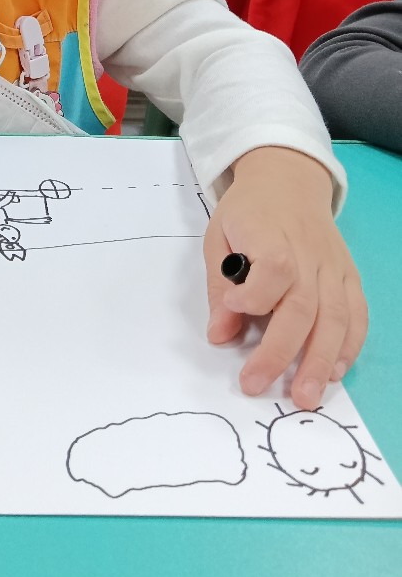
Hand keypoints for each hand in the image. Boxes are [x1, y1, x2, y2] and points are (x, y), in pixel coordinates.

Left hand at [203, 147, 366, 409]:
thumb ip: (220, 285)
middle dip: (280, 352)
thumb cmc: (248, 213)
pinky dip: (350, 345)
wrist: (287, 181)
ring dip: (320, 361)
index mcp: (272, 237)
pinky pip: (357, 315)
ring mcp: (333, 268)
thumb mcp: (219, 236)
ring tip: (306, 395)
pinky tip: (335, 371)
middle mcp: (309, 255)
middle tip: (257, 385)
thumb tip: (219, 334)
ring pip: (334, 318)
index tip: (234, 307)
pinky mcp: (349, 277)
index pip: (273, 270)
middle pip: (302, 307)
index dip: (254, 294)